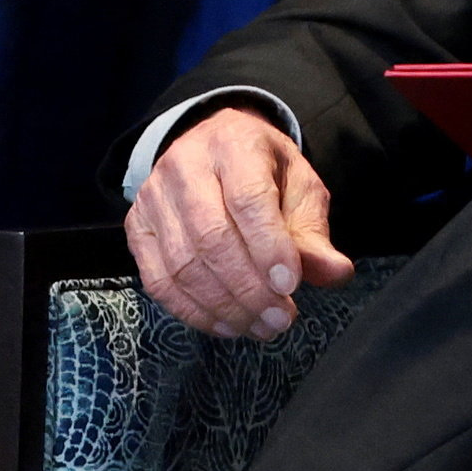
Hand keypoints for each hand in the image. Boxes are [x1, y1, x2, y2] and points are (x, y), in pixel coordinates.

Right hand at [127, 106, 349, 342]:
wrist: (213, 149)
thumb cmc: (263, 172)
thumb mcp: (300, 190)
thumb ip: (313, 234)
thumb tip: (335, 273)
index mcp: (234, 144)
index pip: (247, 199)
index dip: (269, 247)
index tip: (290, 286)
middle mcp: (184, 165)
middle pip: (211, 237)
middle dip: (249, 288)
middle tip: (281, 319)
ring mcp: (153, 196)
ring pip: (183, 264)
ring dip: (225, 307)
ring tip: (261, 326)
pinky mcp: (136, 226)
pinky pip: (158, 280)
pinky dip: (193, 311)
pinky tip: (227, 325)